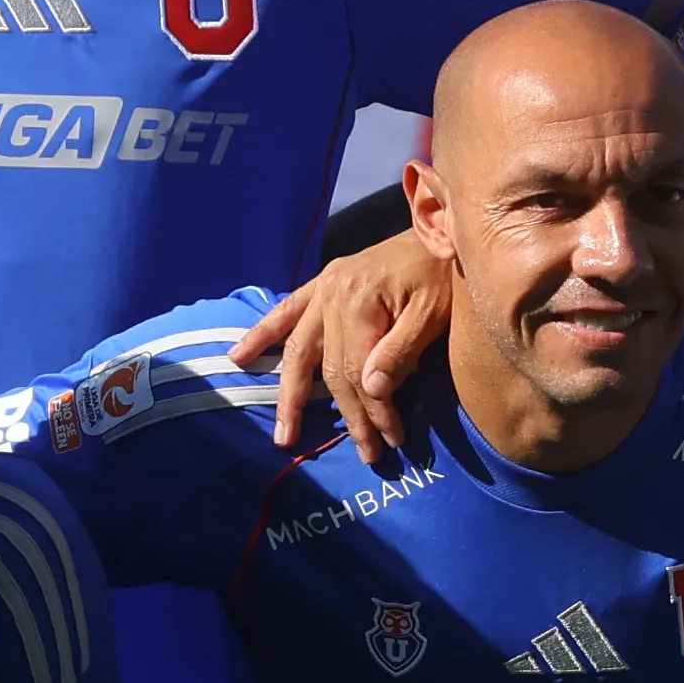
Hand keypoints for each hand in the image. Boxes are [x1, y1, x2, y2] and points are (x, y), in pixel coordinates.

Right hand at [232, 242, 454, 462]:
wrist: (443, 228)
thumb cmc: (443, 273)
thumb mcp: (431, 314)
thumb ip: (399, 351)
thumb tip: (369, 390)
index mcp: (358, 302)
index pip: (357, 373)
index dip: (373, 411)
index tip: (390, 439)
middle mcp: (331, 294)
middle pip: (330, 370)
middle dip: (348, 415)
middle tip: (366, 454)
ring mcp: (324, 288)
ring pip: (298, 351)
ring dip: (289, 395)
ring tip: (283, 435)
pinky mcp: (324, 283)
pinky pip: (286, 311)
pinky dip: (262, 333)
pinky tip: (240, 356)